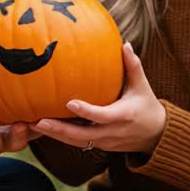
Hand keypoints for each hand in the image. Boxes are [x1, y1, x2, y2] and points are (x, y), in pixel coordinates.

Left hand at [34, 43, 166, 153]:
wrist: (155, 136)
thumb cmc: (147, 106)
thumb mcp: (142, 86)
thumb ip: (133, 66)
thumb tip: (124, 44)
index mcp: (123, 116)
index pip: (102, 115)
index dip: (87, 111)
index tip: (70, 103)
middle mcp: (112, 132)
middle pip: (83, 135)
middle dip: (61, 130)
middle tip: (40, 121)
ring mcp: (105, 142)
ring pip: (78, 142)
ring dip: (56, 135)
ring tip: (34, 126)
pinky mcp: (100, 146)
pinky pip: (79, 143)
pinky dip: (62, 138)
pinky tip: (44, 129)